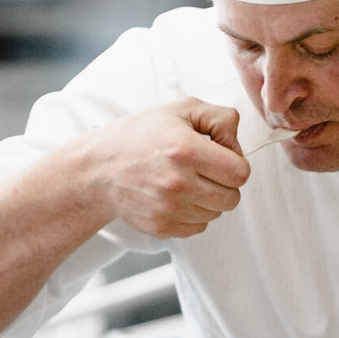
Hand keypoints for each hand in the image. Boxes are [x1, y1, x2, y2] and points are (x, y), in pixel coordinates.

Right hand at [90, 100, 249, 239]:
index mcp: (186, 150)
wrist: (98, 168)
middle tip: (203, 169)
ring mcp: (169, 209)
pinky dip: (193, 213)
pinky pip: (198, 227)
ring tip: (185, 181)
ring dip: (208, 199)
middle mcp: (178, 183)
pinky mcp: (161, 227)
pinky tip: (175, 196)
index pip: (240, 172)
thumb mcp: (180, 110)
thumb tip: (238, 144)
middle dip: (224, 183)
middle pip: (232, 197)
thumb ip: (220, 117)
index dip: (235, 162)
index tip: (218, 155)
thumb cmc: (141, 135)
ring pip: (216, 213)